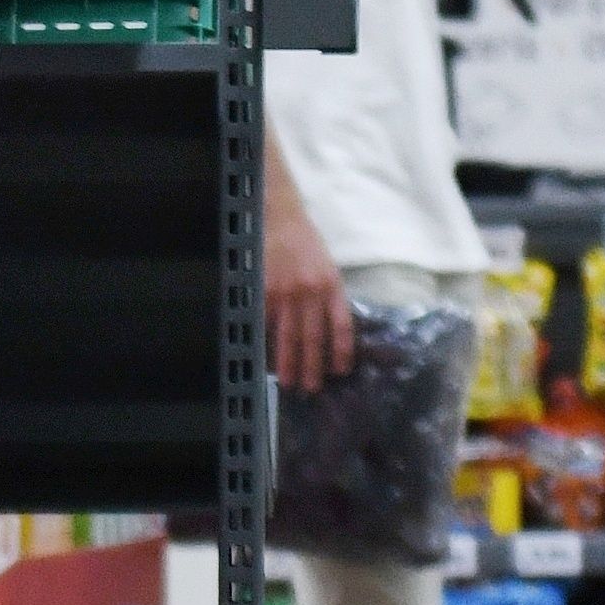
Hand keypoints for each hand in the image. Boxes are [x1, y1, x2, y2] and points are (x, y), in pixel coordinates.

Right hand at [265, 184, 351, 396]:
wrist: (280, 217)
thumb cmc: (306, 242)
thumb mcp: (327, 267)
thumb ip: (328, 296)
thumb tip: (328, 330)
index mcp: (332, 285)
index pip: (341, 325)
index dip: (341, 350)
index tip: (340, 370)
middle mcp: (311, 292)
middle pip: (313, 338)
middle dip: (312, 366)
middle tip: (311, 387)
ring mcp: (285, 293)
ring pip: (288, 336)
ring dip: (289, 362)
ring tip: (288, 381)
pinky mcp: (264, 291)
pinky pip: (266, 324)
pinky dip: (267, 344)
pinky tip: (267, 358)